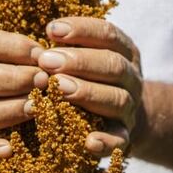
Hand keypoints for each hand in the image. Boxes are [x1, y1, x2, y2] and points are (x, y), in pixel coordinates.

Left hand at [36, 17, 142, 156]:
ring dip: (88, 93)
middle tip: (46, 61)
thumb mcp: (90, 56)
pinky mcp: (126, 137)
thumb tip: (40, 35)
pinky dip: (106, 142)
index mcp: (124, 52)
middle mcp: (131, 78)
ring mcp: (130, 109)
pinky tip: (89, 142)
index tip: (51, 29)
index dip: (81, 30)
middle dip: (79, 61)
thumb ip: (71, 46)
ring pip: (117, 99)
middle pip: (113, 65)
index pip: (108, 34)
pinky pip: (120, 141)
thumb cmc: (93, 79)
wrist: (125, 119)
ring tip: (59, 89)